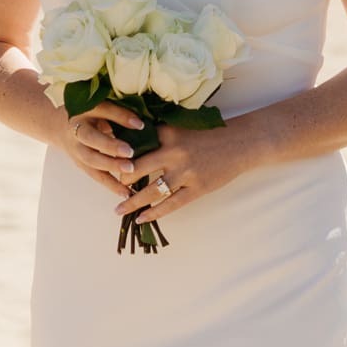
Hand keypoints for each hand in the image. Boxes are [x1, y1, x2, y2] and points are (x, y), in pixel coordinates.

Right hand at [59, 101, 145, 198]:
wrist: (56, 126)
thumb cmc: (86, 114)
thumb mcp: (98, 106)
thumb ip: (117, 113)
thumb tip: (141, 124)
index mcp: (82, 110)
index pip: (102, 110)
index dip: (120, 117)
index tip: (140, 124)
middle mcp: (75, 129)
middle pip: (91, 138)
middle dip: (110, 146)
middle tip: (129, 151)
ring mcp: (75, 149)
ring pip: (91, 160)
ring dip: (111, 166)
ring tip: (131, 170)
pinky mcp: (80, 164)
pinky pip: (95, 175)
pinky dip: (111, 185)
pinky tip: (125, 192)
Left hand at [113, 121, 259, 224]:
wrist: (241, 142)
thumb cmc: (210, 134)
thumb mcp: (183, 127)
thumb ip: (161, 134)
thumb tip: (135, 145)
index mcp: (169, 134)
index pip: (137, 144)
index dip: (119, 154)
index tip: (104, 161)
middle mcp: (174, 152)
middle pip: (138, 169)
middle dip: (121, 180)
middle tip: (109, 187)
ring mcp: (186, 172)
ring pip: (152, 191)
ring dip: (133, 203)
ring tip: (119, 210)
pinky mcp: (197, 188)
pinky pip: (171, 204)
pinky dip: (155, 213)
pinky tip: (142, 218)